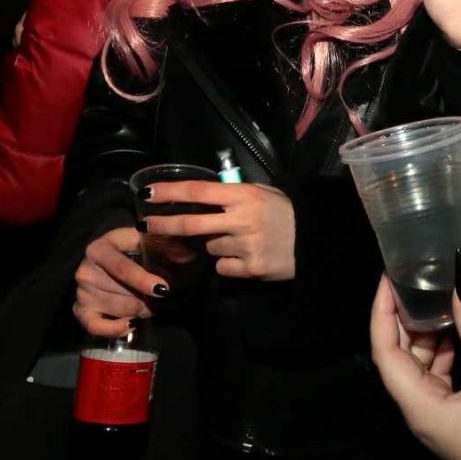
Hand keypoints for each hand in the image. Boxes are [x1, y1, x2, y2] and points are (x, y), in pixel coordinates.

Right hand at [73, 225, 167, 336]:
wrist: (99, 258)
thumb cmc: (124, 249)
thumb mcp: (136, 238)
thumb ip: (157, 242)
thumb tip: (185, 252)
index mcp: (99, 249)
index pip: (122, 268)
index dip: (143, 280)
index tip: (163, 289)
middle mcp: (85, 272)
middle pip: (124, 294)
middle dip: (147, 298)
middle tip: (159, 295)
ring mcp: (81, 293)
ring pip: (120, 310)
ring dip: (140, 310)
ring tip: (148, 303)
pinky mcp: (80, 311)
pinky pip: (97, 327)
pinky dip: (116, 329)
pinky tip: (132, 324)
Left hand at [141, 182, 296, 280]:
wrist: (313, 242)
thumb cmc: (285, 213)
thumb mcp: (263, 192)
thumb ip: (234, 193)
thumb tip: (201, 194)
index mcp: (244, 196)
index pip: (199, 190)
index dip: (170, 192)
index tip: (148, 193)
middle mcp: (242, 219)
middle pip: (192, 222)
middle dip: (165, 224)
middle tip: (147, 225)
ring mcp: (245, 246)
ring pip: (209, 247)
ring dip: (214, 244)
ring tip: (238, 240)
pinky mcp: (250, 269)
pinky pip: (222, 267)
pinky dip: (228, 263)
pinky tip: (245, 256)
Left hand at [367, 261, 460, 459]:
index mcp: (419, 407)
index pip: (385, 353)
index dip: (382, 314)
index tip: (388, 280)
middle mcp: (421, 414)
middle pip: (400, 360)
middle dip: (405, 320)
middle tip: (415, 283)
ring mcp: (441, 419)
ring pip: (422, 368)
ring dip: (428, 335)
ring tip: (439, 298)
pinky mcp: (460, 419)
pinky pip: (441, 378)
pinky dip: (446, 351)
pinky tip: (460, 331)